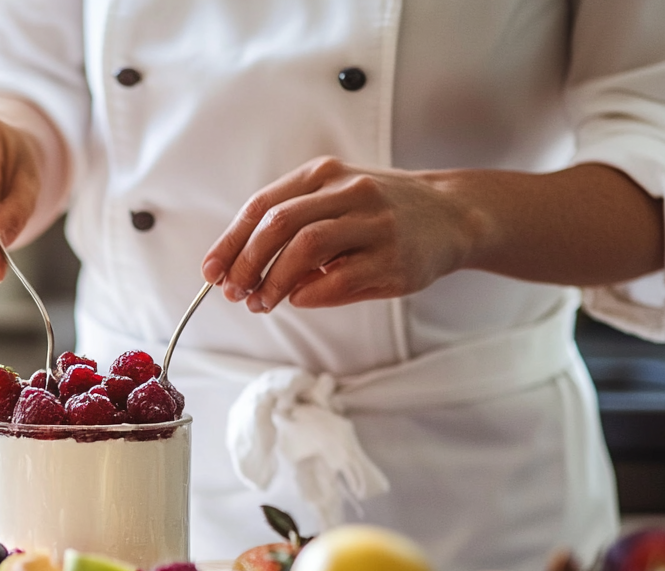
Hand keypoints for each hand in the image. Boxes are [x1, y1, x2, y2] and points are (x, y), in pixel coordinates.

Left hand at [201, 156, 479, 311]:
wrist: (453, 215)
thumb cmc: (381, 213)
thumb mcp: (335, 199)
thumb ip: (292, 223)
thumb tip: (240, 268)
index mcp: (324, 174)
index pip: (262, 205)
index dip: (230, 242)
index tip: (211, 272)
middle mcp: (349, 192)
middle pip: (279, 224)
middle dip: (246, 263)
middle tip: (234, 293)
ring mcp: (374, 224)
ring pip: (306, 248)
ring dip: (273, 281)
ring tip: (261, 302)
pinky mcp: (394, 259)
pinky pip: (339, 277)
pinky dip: (309, 293)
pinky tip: (298, 299)